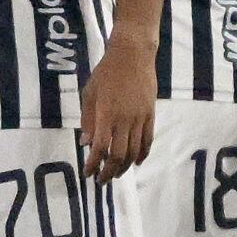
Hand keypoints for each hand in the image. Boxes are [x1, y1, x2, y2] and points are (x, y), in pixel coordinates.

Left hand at [80, 34, 155, 180]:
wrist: (133, 55)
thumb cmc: (106, 72)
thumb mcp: (89, 93)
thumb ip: (88, 119)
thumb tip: (85, 143)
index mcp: (106, 114)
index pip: (99, 148)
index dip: (93, 164)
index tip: (88, 173)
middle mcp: (124, 120)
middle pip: (118, 155)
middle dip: (109, 171)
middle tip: (101, 180)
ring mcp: (140, 118)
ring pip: (134, 151)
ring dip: (124, 166)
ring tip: (116, 173)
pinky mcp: (151, 114)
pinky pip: (148, 140)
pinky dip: (142, 154)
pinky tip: (135, 162)